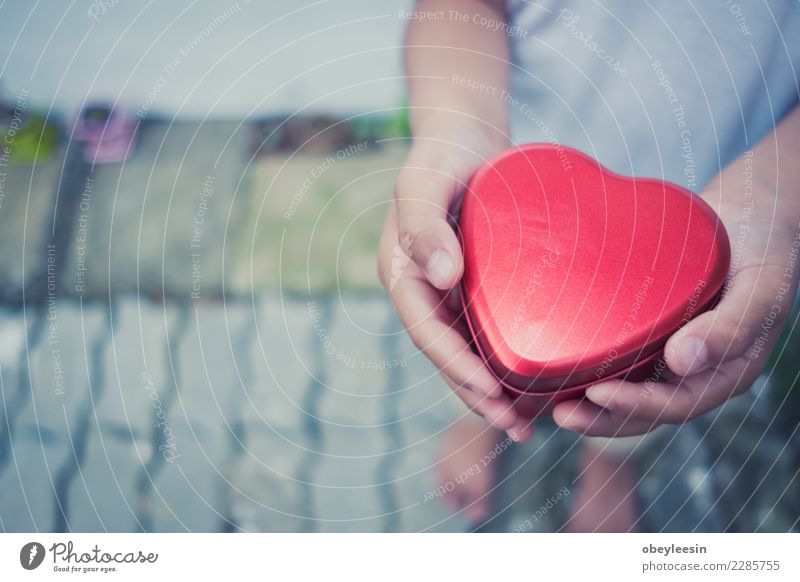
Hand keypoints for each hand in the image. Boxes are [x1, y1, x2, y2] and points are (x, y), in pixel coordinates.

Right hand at [379, 125, 534, 440]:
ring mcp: (449, 294)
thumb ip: (426, 225)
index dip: (457, 367)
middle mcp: (425, 292)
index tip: (493, 392)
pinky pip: (488, 332)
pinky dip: (507, 361)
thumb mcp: (425, 183)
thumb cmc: (440, 157)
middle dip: (478, 395)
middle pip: (448, 356)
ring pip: (469, 352)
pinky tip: (537, 381)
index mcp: (403, 275)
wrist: (462, 139)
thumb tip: (442, 277)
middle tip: (516, 427)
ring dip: (493, 390)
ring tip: (528, 423)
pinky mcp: (476, 288)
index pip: (428, 333)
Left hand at [552, 179, 799, 436]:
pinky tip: (562, 372)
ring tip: (554, 406)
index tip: (597, 393)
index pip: (679, 403)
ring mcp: (675, 356)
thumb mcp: (759, 286)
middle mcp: (699, 372)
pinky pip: (625, 362)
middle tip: (561, 414)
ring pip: (632, 391)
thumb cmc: (761, 248)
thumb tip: (683, 363)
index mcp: (728, 371)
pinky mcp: (655, 336)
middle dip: (604, 418)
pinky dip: (596, 372)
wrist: (748, 215)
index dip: (638, 405)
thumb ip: (730, 327)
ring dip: (594, 405)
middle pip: (649, 410)